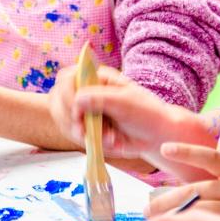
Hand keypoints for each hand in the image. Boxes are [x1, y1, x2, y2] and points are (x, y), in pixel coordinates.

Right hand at [67, 67, 208, 158]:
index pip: (67, 79)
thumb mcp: (125, 101)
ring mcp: (89, 111)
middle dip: (75, 120)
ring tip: (111, 138)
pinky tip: (112, 142)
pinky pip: (80, 138)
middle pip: (61, 102)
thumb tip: (76, 100)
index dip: (67, 95)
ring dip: (88, 134)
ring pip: (69, 123)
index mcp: (98, 78)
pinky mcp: (92, 129)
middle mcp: (89, 92)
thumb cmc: (146, 113)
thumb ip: (99, 98)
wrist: (158, 136)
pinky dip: (94, 143)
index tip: (76, 111)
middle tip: (87, 130)